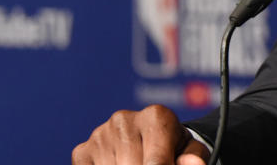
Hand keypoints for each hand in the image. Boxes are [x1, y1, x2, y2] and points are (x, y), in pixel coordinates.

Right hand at [72, 104, 211, 164]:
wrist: (152, 137)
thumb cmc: (174, 147)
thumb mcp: (190, 150)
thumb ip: (193, 157)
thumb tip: (194, 163)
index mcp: (156, 116)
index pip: (156, 163)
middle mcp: (124, 120)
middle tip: (152, 163)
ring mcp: (101, 134)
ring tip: (137, 162)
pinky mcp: (83, 151)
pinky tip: (118, 164)